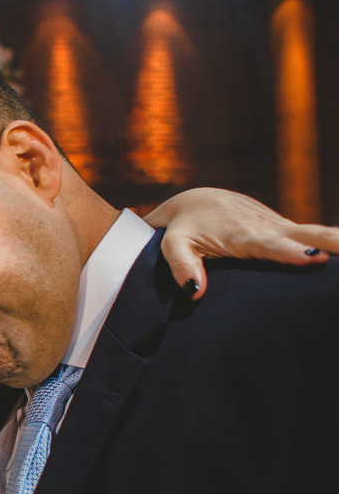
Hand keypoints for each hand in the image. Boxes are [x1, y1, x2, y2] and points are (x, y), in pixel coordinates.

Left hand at [145, 188, 338, 299]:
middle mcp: (267, 227)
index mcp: (241, 233)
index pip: (270, 244)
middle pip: (310, 234)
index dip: (292, 252)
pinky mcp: (287, 230)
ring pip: (320, 233)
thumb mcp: (172, 244)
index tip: (315, 259)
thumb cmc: (181, 227)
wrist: (194, 202)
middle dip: (337, 242)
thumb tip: (194, 291)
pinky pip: (318, 236)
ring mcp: (281, 227)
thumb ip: (180, 265)